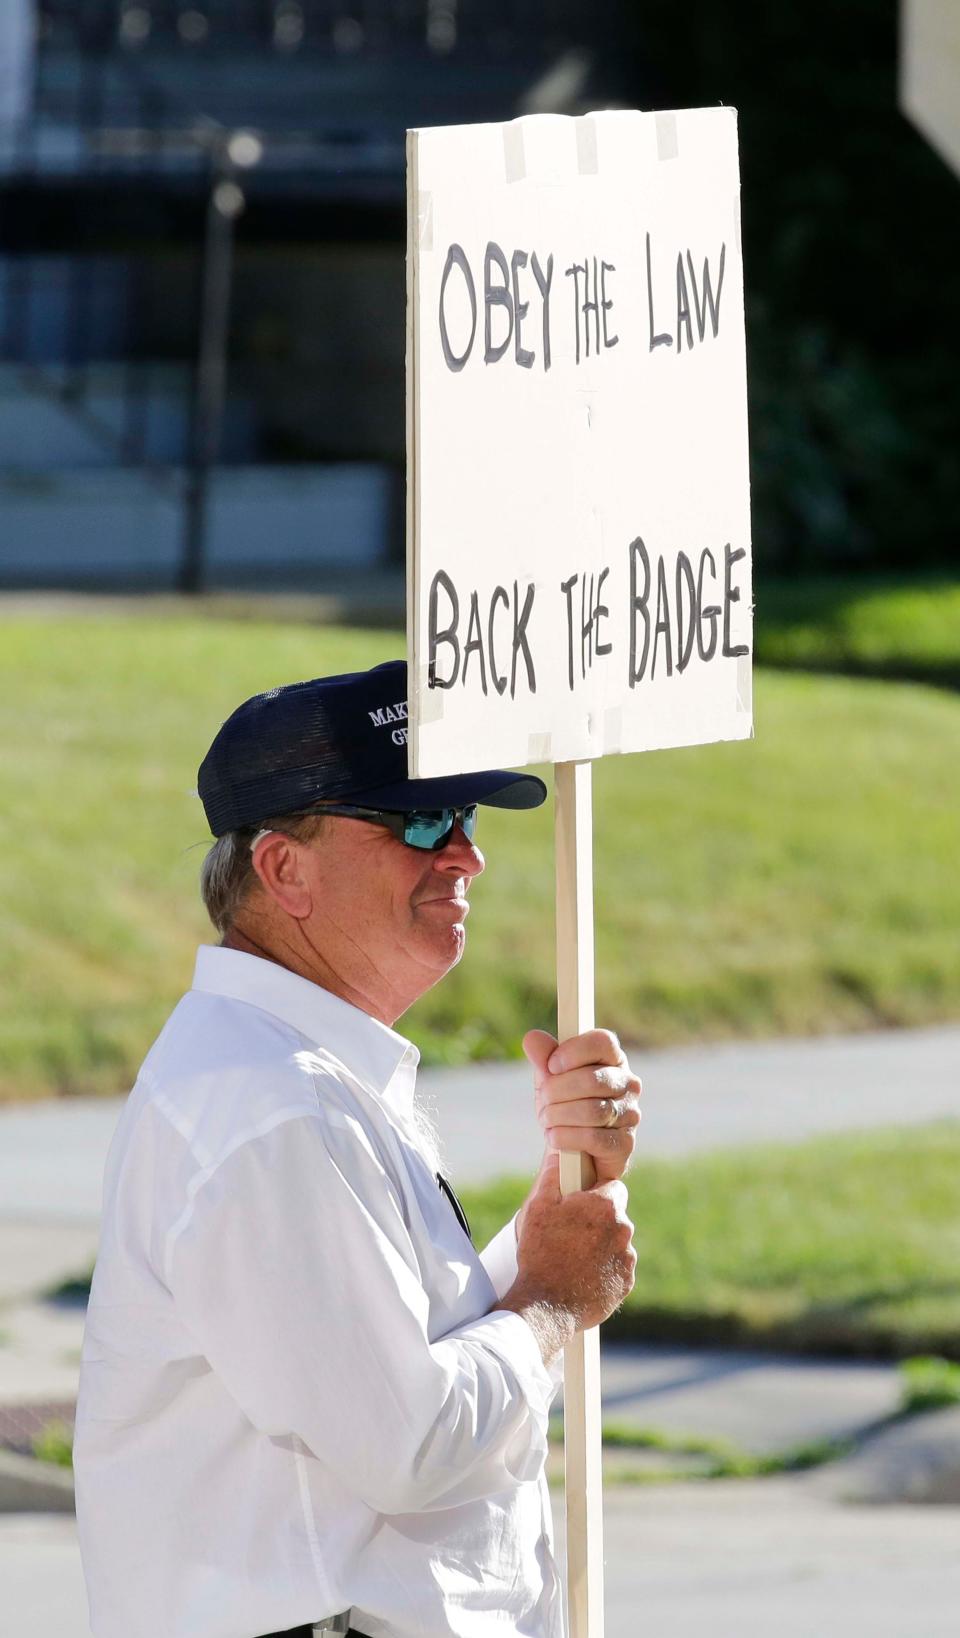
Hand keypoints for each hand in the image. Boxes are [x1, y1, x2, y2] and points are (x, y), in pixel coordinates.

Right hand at [498, 1152, 636, 1360]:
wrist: (546, 1305)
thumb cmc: (540, 1252)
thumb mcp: (538, 1207)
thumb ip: (552, 1175)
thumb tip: (559, 1152)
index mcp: (606, 1206)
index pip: (612, 1187)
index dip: (595, 1193)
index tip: (580, 1202)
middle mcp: (623, 1230)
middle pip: (614, 1215)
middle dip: (597, 1220)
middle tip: (570, 1231)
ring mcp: (627, 1258)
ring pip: (616, 1242)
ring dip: (601, 1244)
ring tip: (573, 1256)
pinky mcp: (626, 1283)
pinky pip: (617, 1267)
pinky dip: (605, 1269)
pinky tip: (582, 1274)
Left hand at [522, 1027, 641, 1186]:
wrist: (571, 1152)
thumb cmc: (564, 1106)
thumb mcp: (550, 1079)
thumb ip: (543, 1057)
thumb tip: (532, 1038)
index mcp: (613, 1059)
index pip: (603, 1041)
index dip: (574, 1051)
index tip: (551, 1066)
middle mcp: (628, 1084)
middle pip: (592, 1079)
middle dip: (556, 1091)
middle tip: (543, 1101)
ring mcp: (630, 1115)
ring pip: (592, 1110)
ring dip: (558, 1116)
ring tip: (547, 1120)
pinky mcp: (625, 1144)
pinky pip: (593, 1138)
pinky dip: (565, 1137)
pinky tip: (554, 1137)